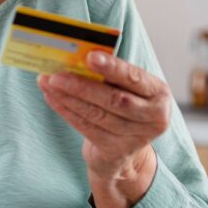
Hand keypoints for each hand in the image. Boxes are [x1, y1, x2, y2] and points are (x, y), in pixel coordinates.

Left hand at [37, 50, 170, 207]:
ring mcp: (136, 137)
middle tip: (57, 74)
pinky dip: (66, 111)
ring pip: (97, 114)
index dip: (112, 68)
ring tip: (48, 82)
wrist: (124, 150)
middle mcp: (154, 117)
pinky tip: (52, 98)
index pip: (134, 78)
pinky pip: (87, 128)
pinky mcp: (116, 151)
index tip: (90, 57)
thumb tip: (77, 56)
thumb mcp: (126, 89)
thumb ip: (110, 75)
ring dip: (68, 98)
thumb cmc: (122, 107)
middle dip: (82, 86)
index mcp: (159, 93)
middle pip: (114, 99)